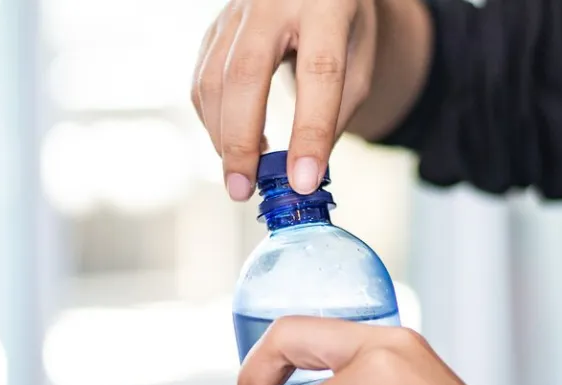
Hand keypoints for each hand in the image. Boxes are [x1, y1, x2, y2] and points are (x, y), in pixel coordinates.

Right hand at [192, 0, 378, 199]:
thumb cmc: (343, 27)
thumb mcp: (359, 62)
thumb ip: (335, 113)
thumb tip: (301, 174)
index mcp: (327, 4)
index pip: (318, 72)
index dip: (309, 131)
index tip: (302, 180)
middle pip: (245, 76)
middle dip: (241, 142)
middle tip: (243, 190)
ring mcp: (236, 11)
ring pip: (213, 81)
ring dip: (222, 137)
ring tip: (242, 173)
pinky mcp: (214, 27)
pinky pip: (202, 81)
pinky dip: (212, 121)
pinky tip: (233, 140)